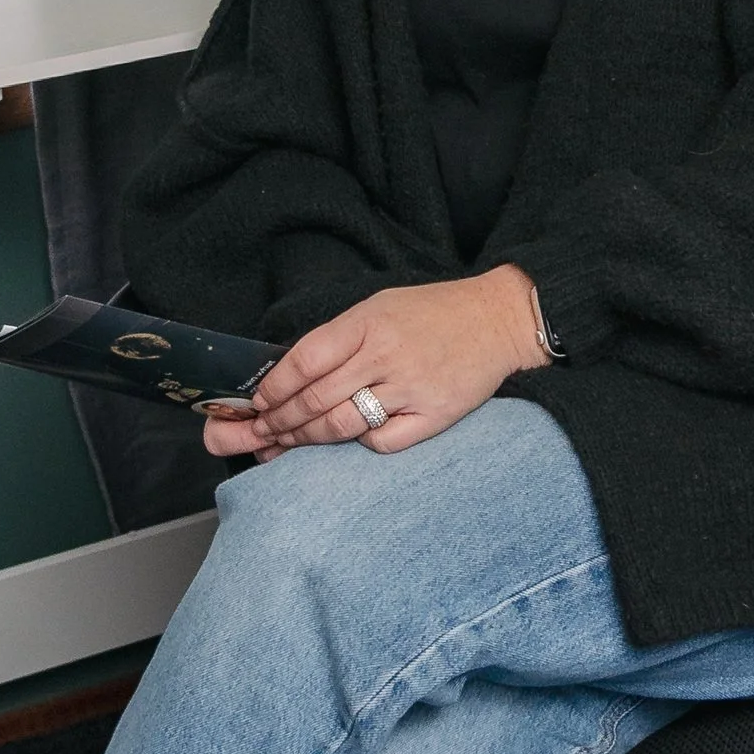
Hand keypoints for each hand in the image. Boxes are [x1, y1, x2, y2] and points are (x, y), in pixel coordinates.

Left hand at [202, 267, 542, 458]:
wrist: (497, 320)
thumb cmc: (431, 314)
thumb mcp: (379, 308)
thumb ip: (338, 339)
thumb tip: (288, 376)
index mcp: (368, 323)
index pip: (305, 360)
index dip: (273, 387)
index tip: (256, 403)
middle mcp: (386, 355)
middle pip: (316, 399)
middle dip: (279, 422)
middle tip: (259, 434)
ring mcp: (411, 388)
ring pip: (342, 426)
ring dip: (306, 439)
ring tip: (286, 445)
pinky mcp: (435, 415)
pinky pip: (383, 442)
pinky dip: (362, 443)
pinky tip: (353, 438)